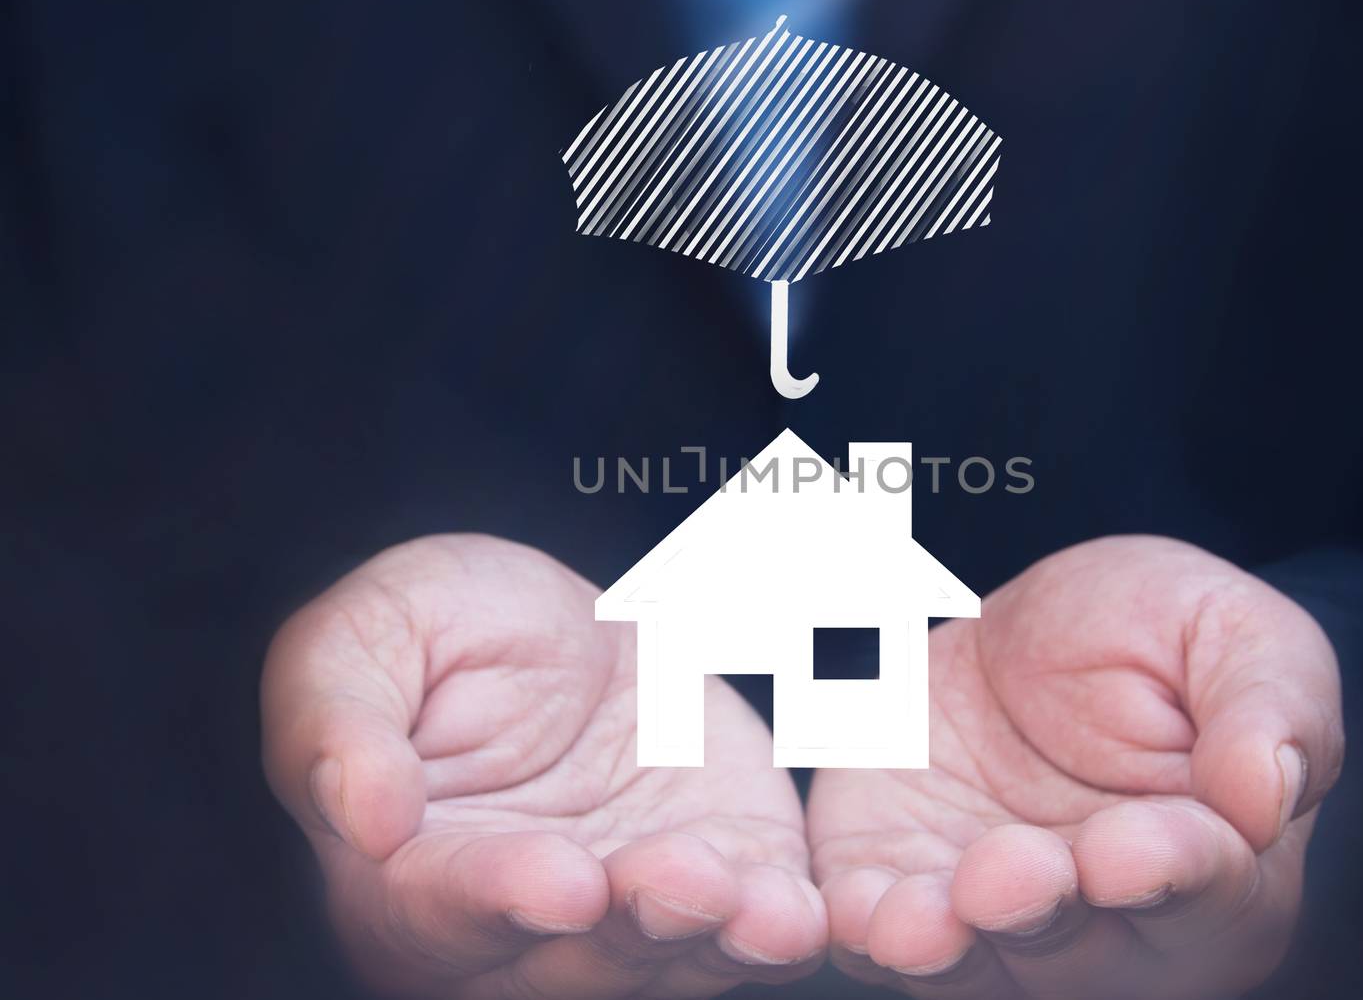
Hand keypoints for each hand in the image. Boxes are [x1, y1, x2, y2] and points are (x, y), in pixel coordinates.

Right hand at [261, 534, 825, 997]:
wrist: (556, 627)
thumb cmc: (432, 632)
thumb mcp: (360, 639)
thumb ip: (338, 725)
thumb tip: (362, 816)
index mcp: (406, 882)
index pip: (443, 909)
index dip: (499, 896)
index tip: (560, 880)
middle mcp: (518, 929)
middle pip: (569, 961)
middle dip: (632, 929)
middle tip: (682, 879)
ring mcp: (627, 916)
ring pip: (666, 963)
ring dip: (713, 940)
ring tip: (753, 903)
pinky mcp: (720, 882)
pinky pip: (749, 928)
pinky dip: (775, 928)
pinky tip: (797, 911)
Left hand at [807, 536, 1342, 997]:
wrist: (1037, 630)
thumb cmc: (1161, 635)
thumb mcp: (1235, 633)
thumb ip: (1269, 708)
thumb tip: (1268, 795)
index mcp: (1220, 874)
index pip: (1205, 891)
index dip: (1167, 872)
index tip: (1126, 851)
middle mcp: (1113, 927)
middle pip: (1081, 952)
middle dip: (1040, 917)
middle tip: (1006, 875)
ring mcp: (999, 920)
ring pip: (976, 968)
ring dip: (944, 950)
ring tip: (915, 920)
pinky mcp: (901, 888)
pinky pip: (877, 929)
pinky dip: (861, 927)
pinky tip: (848, 909)